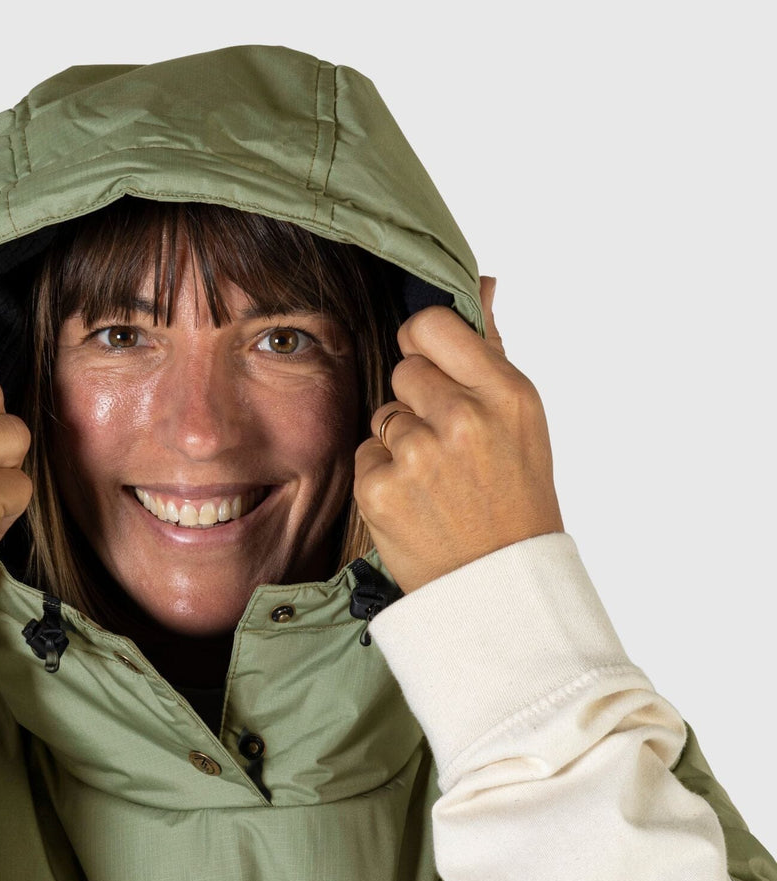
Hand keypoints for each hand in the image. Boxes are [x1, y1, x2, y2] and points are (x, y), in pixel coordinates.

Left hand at [353, 276, 563, 593]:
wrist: (498, 588)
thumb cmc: (514, 499)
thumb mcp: (522, 423)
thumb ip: (491, 352)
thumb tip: (480, 284)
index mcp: (507, 394)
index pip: (432, 326)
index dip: (424, 344)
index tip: (432, 367)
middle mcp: (464, 419)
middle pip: (405, 370)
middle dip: (418, 400)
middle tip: (448, 446)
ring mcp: (419, 456)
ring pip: (384, 414)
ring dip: (400, 441)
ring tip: (436, 481)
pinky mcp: (380, 490)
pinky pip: (366, 455)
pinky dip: (383, 477)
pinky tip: (415, 503)